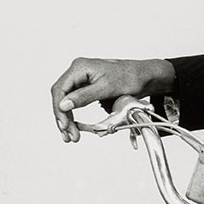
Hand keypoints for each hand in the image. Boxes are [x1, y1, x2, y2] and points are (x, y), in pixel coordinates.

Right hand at [49, 57, 174, 142]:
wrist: (144, 77)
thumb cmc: (130, 78)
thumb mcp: (106, 88)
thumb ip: (84, 97)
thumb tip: (63, 105)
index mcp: (80, 68)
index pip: (60, 90)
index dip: (59, 109)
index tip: (64, 125)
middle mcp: (78, 72)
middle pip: (61, 97)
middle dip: (64, 117)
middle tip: (69, 134)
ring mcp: (83, 80)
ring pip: (67, 101)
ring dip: (68, 119)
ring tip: (71, 135)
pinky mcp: (88, 88)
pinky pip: (76, 102)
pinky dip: (75, 115)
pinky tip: (76, 127)